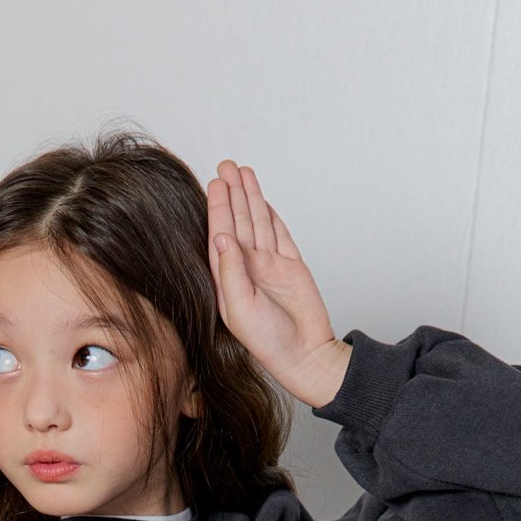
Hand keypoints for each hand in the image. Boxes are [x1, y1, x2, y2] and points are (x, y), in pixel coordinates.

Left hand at [207, 161, 350, 407]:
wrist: (305, 353)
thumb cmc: (269, 341)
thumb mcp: (240, 308)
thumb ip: (230, 272)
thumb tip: (221, 236)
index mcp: (228, 280)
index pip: (220, 236)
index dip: (218, 209)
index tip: (214, 184)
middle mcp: (247, 269)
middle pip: (237, 222)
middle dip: (231, 194)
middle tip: (225, 166)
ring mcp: (269, 266)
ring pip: (258, 222)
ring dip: (249, 197)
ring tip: (241, 171)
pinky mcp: (291, 265)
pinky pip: (279, 233)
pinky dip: (271, 215)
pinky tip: (261, 199)